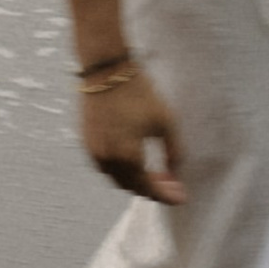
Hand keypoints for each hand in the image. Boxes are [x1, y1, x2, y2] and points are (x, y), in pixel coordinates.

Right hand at [78, 60, 183, 203]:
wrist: (107, 70)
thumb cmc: (139, 94)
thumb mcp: (166, 122)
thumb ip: (174, 153)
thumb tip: (175, 174)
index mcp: (128, 157)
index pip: (149, 189)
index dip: (167, 195)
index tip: (182, 197)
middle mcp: (108, 160)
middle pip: (132, 187)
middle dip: (152, 189)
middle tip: (170, 183)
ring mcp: (94, 152)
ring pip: (117, 178)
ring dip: (135, 180)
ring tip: (154, 173)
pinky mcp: (86, 142)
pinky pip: (105, 166)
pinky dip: (121, 169)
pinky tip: (133, 159)